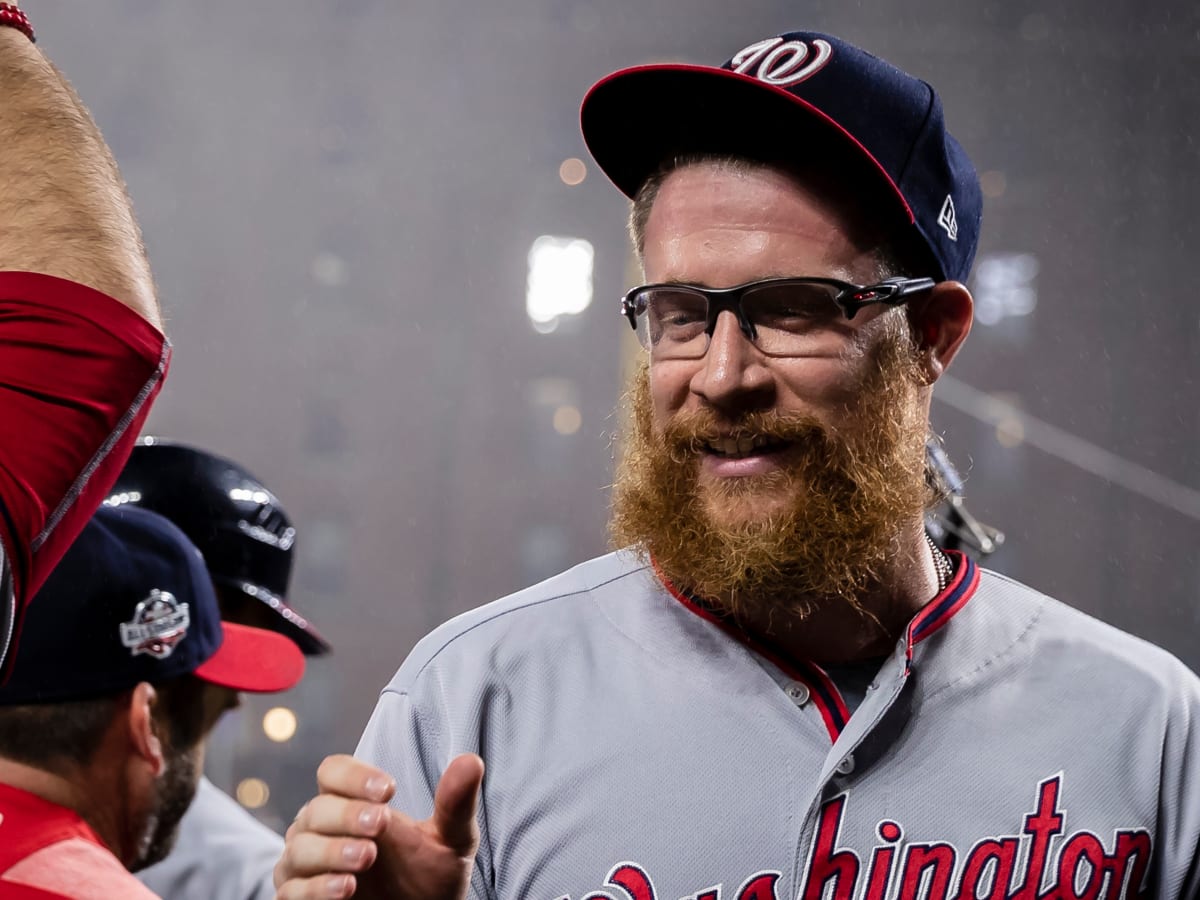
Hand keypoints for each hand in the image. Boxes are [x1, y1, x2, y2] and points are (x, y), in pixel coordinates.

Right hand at [274, 752, 484, 899]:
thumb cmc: (431, 874)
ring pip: (299, 849)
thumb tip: (471, 761)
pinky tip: (346, 888)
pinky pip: (292, 891)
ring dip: (330, 850)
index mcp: (353, 803)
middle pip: (316, 809)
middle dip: (347, 815)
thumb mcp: (452, 839)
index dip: (354, 776)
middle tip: (380, 824)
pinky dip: (317, 888)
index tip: (389, 789)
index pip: (333, 772)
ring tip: (366, 857)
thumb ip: (456, 803)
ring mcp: (308, 866)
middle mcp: (323, 829)